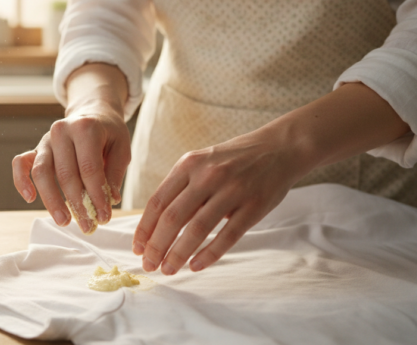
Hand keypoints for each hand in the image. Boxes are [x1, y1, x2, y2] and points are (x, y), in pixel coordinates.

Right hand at [12, 64, 130, 232]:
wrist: (92, 113)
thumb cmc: (108, 134)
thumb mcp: (122, 148)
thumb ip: (115, 174)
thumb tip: (109, 200)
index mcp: (85, 127)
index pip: (89, 168)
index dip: (96, 196)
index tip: (104, 217)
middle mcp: (61, 130)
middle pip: (66, 174)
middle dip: (77, 204)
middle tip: (88, 226)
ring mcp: (45, 139)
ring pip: (41, 173)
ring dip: (51, 200)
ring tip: (64, 221)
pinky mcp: (35, 148)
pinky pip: (20, 164)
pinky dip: (21, 180)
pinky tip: (30, 198)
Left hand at [132, 82, 411, 274]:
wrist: (278, 148)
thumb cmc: (232, 160)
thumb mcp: (201, 162)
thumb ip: (181, 188)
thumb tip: (155, 226)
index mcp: (188, 164)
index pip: (157, 201)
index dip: (145, 228)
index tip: (138, 248)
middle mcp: (207, 176)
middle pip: (173, 218)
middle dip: (157, 246)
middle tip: (149, 265)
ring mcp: (232, 190)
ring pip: (197, 229)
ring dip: (179, 254)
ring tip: (169, 269)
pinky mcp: (254, 206)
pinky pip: (227, 235)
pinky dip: (209, 253)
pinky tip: (196, 265)